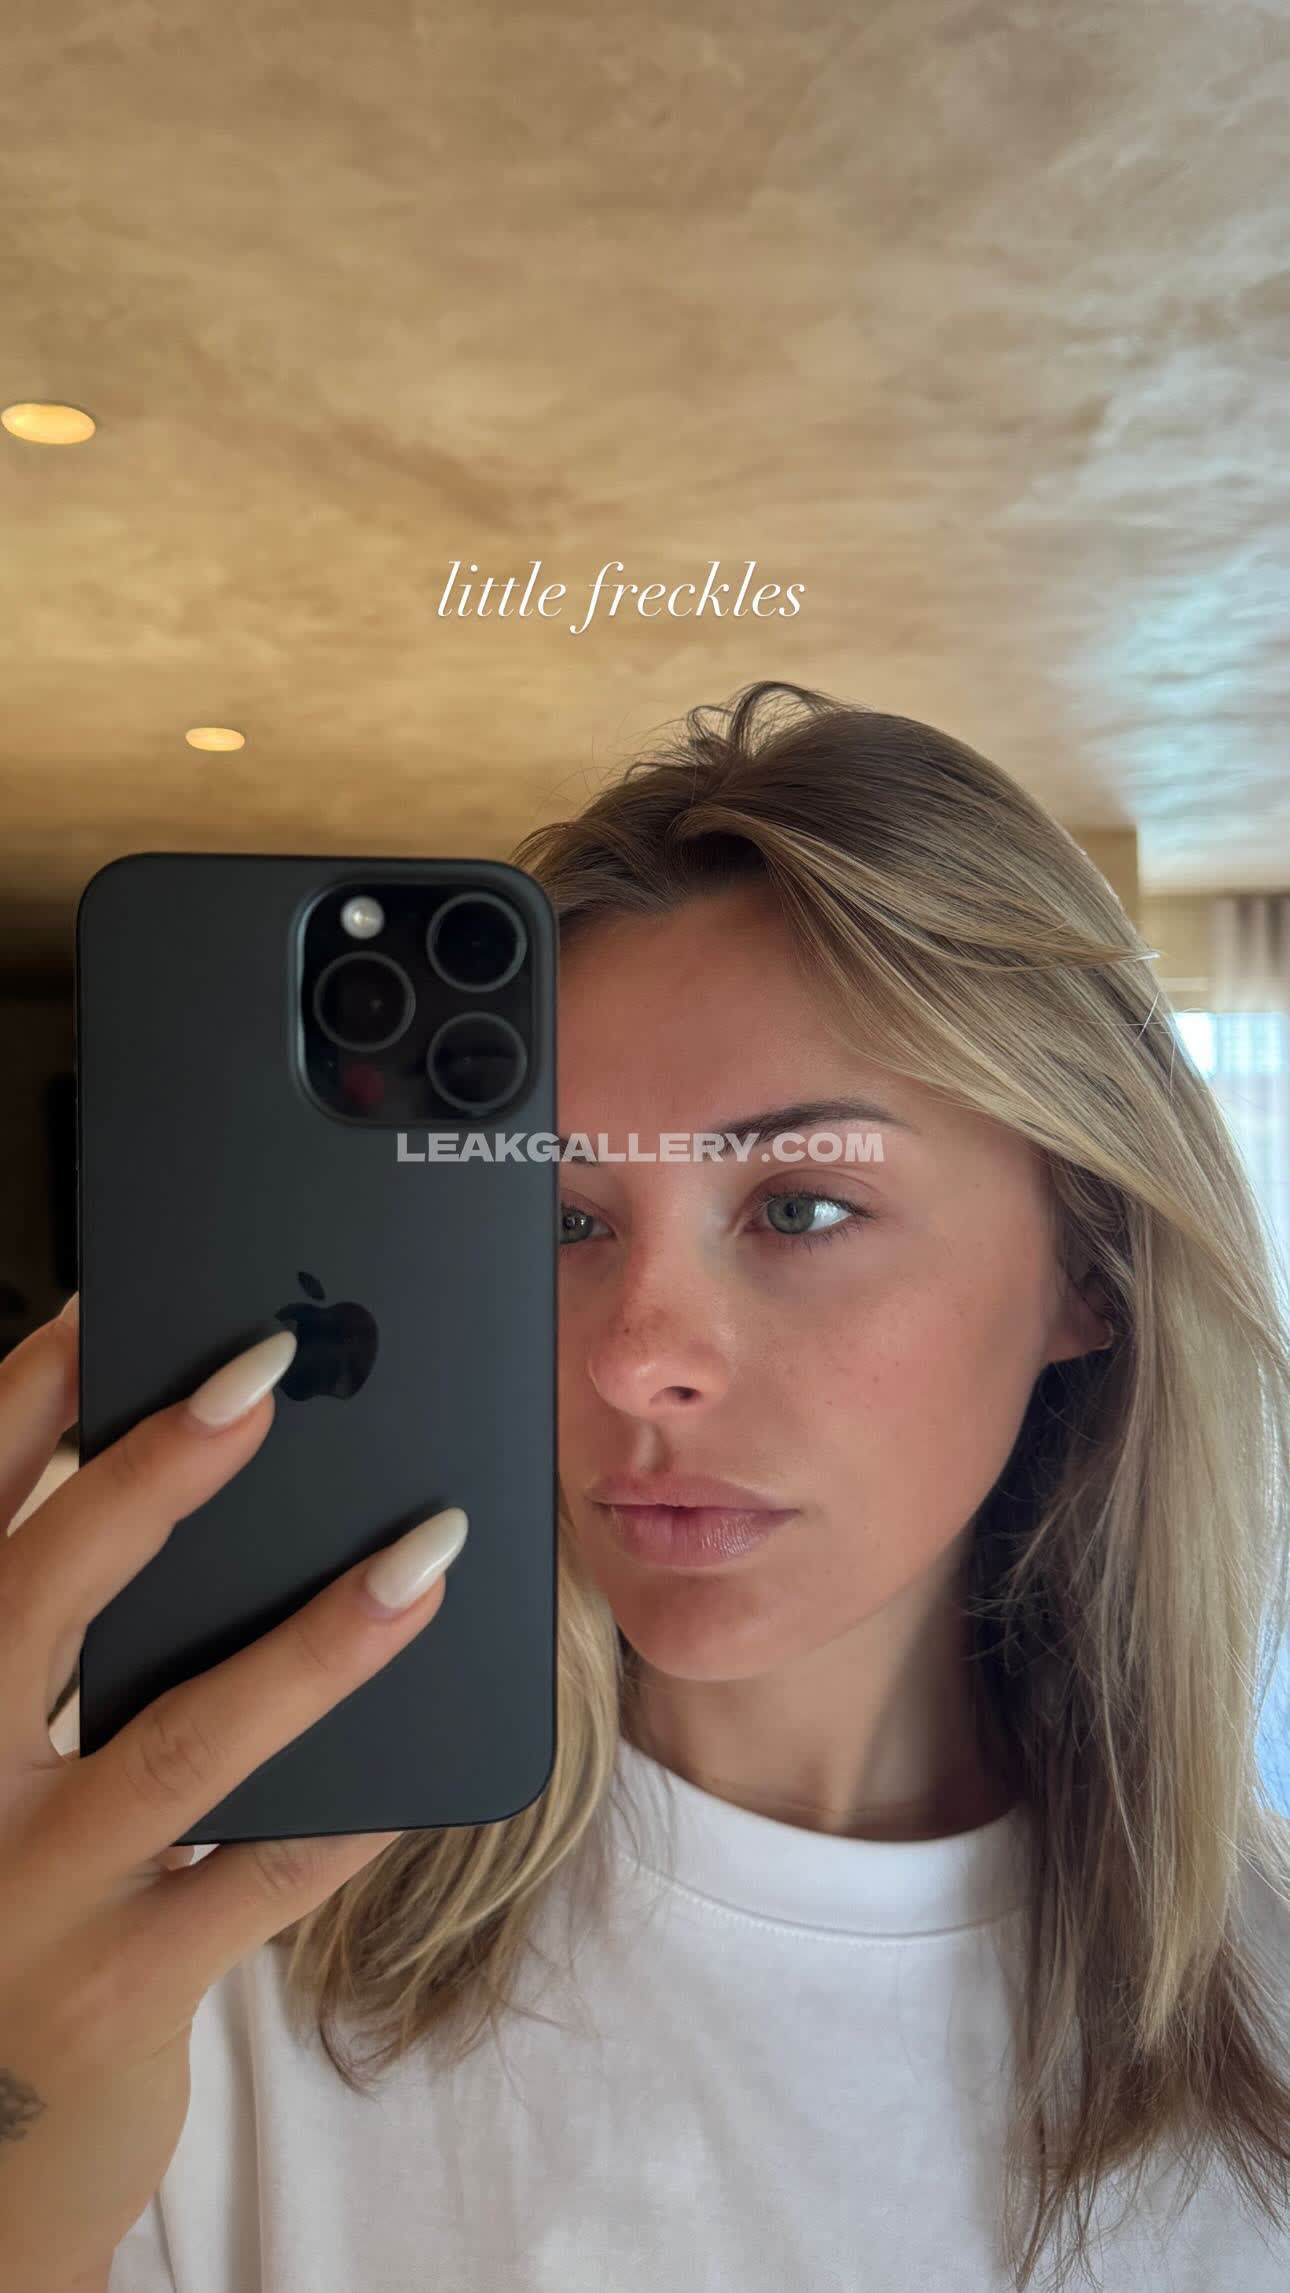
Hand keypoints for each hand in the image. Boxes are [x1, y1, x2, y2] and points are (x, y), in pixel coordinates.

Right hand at [0, 1300, 465, 2291]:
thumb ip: (47, 1641)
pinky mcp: (112, 1999)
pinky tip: (442, 1738)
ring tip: (425, 1554)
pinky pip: (262, 1881)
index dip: (26, 1407)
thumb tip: (178, 1469)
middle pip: (34, 1599)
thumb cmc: (6, 1895)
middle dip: (150, 1476)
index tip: (109, 1307)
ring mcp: (21, 1902)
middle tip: (268, 1373)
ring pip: (173, 1748)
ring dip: (310, 1642)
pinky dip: (357, 1803)